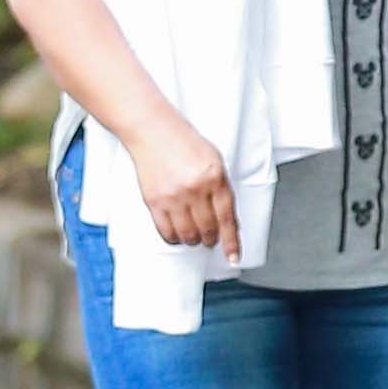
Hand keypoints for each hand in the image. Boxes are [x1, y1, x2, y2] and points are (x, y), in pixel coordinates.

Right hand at [130, 112, 240, 263]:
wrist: (153, 132)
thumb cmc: (185, 144)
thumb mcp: (215, 162)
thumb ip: (222, 190)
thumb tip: (228, 219)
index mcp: (215, 179)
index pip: (227, 218)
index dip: (231, 241)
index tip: (233, 256)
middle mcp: (195, 190)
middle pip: (207, 229)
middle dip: (212, 239)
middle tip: (211, 239)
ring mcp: (173, 197)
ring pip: (187, 234)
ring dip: (193, 240)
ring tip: (195, 237)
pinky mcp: (154, 202)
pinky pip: (166, 232)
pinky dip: (174, 238)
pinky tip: (178, 235)